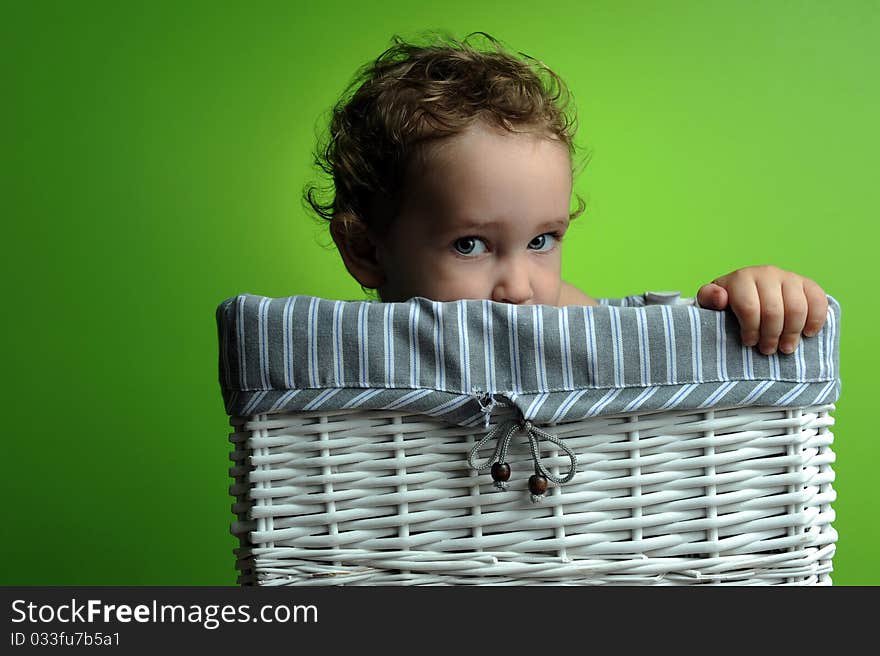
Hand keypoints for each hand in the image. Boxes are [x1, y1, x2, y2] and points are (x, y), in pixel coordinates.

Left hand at [696, 266, 827, 354]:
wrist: (749, 292)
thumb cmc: (728, 304)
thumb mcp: (710, 303)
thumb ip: (708, 299)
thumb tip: (721, 298)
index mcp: (742, 278)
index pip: (749, 308)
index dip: (750, 330)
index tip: (748, 342)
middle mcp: (767, 273)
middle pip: (775, 311)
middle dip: (771, 336)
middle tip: (767, 350)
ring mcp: (789, 277)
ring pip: (797, 308)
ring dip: (792, 333)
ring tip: (785, 347)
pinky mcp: (807, 284)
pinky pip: (818, 300)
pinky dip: (816, 319)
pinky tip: (808, 333)